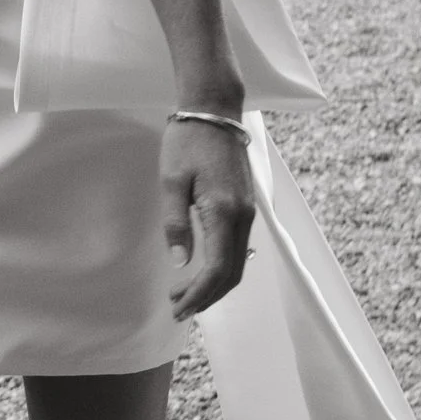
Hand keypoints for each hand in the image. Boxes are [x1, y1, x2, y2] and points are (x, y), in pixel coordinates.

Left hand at [162, 119, 256, 319]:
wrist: (214, 112)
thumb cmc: (188, 142)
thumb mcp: (171, 181)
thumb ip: (176, 223)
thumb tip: (180, 262)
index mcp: (224, 211)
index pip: (218, 269)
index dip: (200, 294)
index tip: (179, 307)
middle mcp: (243, 217)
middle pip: (232, 274)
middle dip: (206, 296)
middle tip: (176, 307)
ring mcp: (248, 212)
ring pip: (238, 263)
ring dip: (213, 284)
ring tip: (182, 292)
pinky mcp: (246, 207)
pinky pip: (238, 248)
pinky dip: (222, 268)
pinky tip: (200, 270)